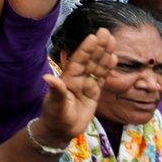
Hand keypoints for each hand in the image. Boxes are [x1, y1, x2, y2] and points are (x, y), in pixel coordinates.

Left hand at [35, 28, 116, 145]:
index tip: (93, 37)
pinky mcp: (94, 93)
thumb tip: (47, 78)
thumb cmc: (55, 117)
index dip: (86, 49)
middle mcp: (77, 79)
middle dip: (97, 46)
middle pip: (90, 59)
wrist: (60, 130)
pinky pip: (102, 77)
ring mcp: (86, 85)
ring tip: (111, 40)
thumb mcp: (55, 105)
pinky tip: (113, 57)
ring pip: (97, 66)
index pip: (78, 61)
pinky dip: (108, 68)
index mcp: (67, 79)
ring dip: (104, 53)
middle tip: (106, 31)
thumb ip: (55, 91)